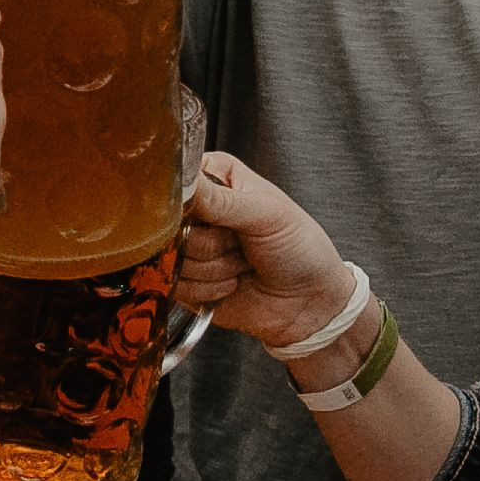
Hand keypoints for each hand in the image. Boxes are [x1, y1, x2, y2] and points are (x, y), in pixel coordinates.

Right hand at [172, 153, 358, 352]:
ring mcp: (191, 246)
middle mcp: (200, 210)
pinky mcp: (186, 280)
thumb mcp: (266, 214)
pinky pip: (177, 284)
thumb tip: (182, 185)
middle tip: (240, 242)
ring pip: (173, 256)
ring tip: (243, 263)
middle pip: (170, 224)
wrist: (309, 301)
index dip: (189, 203)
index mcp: (217, 178)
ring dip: (214, 268)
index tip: (215, 216)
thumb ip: (221, 200)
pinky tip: (233, 282)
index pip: (177, 180)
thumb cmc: (300, 248)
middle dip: (209, 242)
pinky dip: (209, 289)